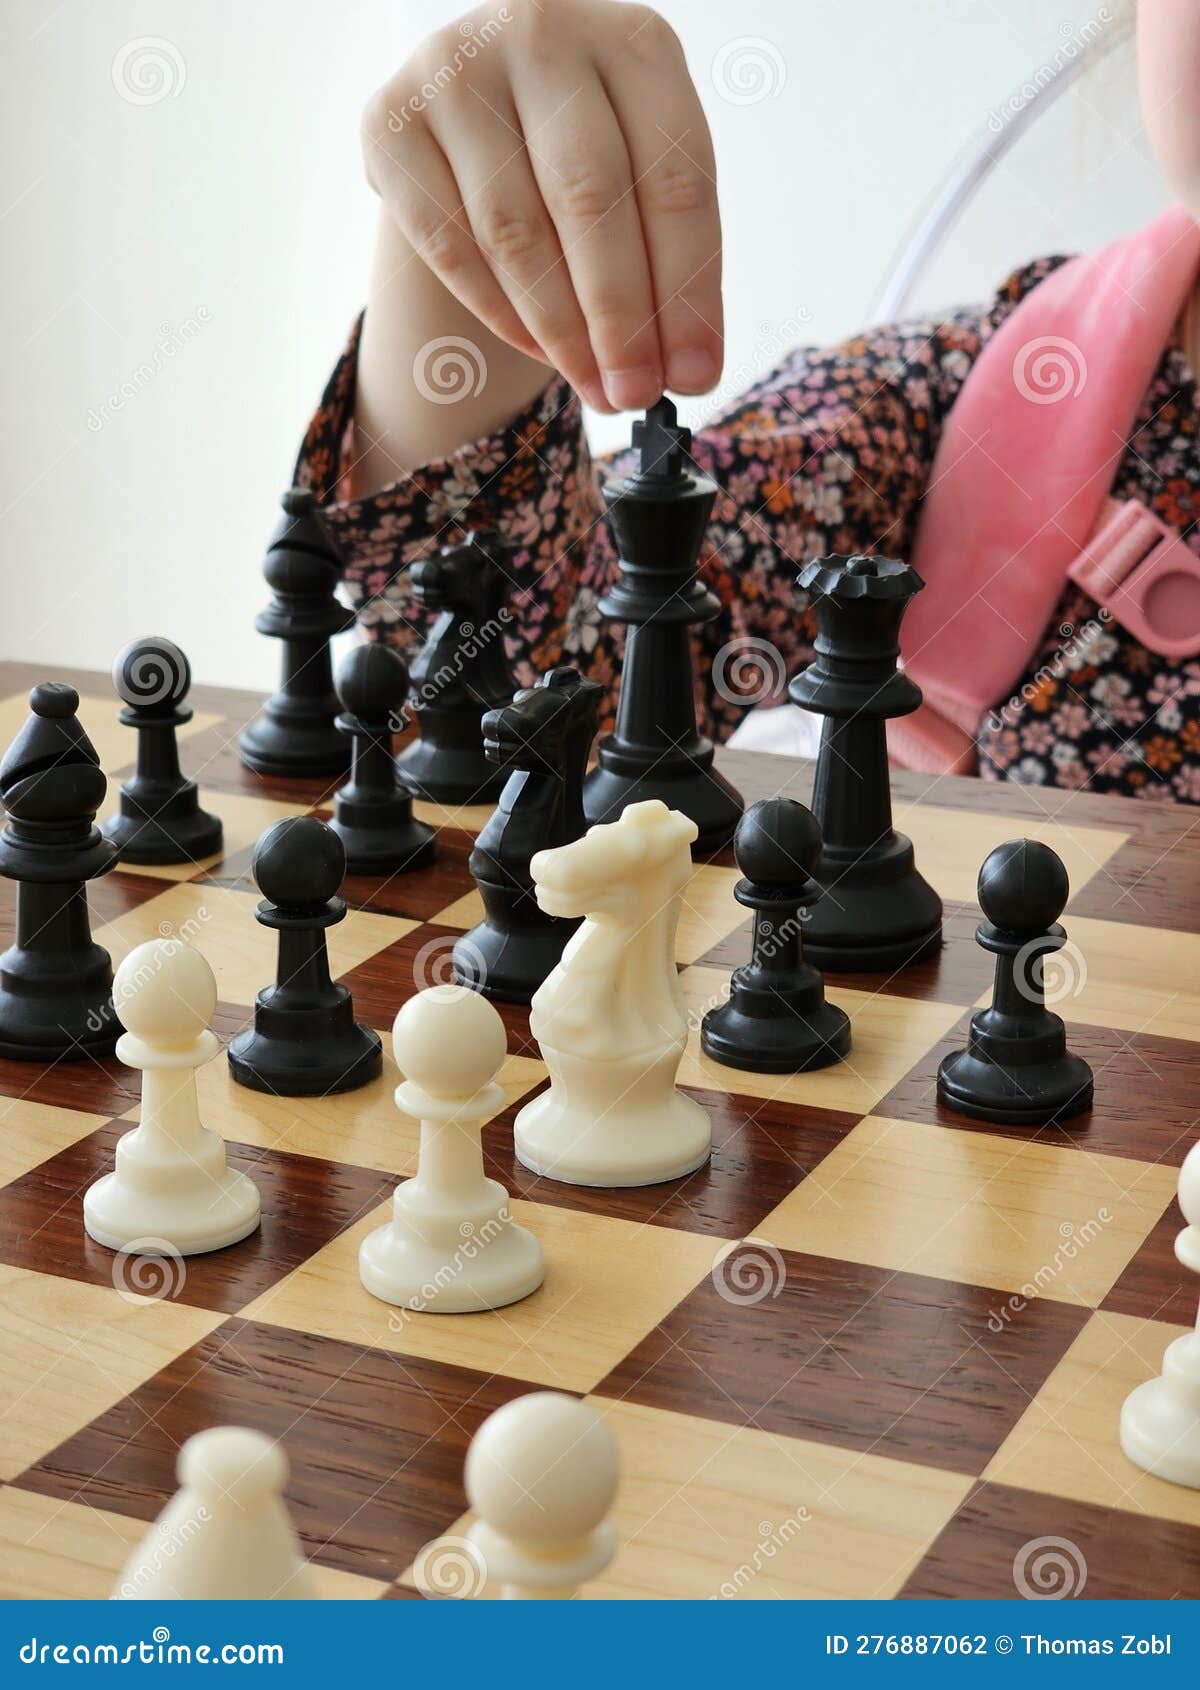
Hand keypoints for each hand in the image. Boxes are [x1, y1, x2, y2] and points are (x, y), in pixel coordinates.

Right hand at [361, 0, 722, 412]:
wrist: (483, 104)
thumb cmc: (582, 148)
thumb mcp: (641, 175)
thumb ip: (668, 262)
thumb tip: (688, 373)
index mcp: (633, 41)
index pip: (675, 178)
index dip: (688, 290)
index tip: (694, 377)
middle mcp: (542, 33)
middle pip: (590, 200)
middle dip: (619, 319)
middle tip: (634, 395)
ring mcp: (457, 70)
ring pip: (515, 230)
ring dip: (560, 330)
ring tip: (593, 387)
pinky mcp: (390, 120)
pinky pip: (448, 242)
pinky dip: (497, 311)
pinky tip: (536, 350)